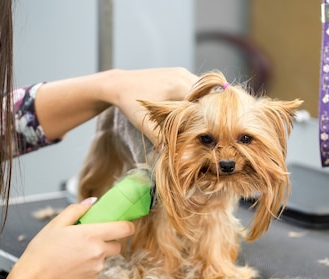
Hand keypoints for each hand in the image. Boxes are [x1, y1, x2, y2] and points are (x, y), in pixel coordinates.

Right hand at [8, 198, 134, 278]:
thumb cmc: (42, 253)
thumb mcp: (56, 224)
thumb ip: (77, 210)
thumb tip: (91, 203)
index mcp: (91, 235)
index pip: (124, 229)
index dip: (127, 226)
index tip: (123, 224)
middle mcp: (98, 252)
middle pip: (117, 245)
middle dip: (108, 240)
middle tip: (91, 238)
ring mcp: (96, 268)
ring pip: (105, 258)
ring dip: (96, 254)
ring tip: (74, 253)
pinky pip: (96, 270)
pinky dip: (89, 267)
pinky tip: (72, 265)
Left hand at [34, 67, 196, 140]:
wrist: (118, 84)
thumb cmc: (129, 103)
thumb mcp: (145, 123)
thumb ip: (160, 139)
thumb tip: (172, 156)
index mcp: (178, 85)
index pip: (205, 101)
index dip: (211, 117)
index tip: (211, 131)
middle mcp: (183, 75)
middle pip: (209, 94)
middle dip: (210, 111)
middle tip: (211, 128)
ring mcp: (182, 72)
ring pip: (203, 89)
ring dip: (204, 104)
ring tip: (204, 122)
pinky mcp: (178, 73)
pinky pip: (195, 87)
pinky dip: (197, 98)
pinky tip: (193, 112)